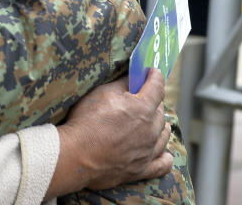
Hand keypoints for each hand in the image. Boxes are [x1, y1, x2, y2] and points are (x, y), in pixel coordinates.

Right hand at [47, 68, 171, 196]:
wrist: (77, 155)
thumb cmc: (86, 121)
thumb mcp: (101, 93)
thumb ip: (121, 84)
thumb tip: (132, 78)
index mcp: (143, 108)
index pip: (157, 87)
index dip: (155, 76)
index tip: (153, 72)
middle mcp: (150, 130)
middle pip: (160, 112)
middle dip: (154, 102)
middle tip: (144, 97)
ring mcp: (148, 152)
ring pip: (163, 135)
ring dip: (160, 126)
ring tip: (154, 121)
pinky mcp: (142, 170)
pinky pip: (163, 164)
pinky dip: (165, 158)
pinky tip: (165, 154)